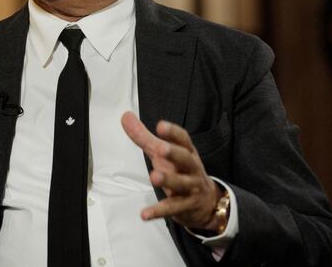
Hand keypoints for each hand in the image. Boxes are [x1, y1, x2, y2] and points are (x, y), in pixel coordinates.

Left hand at [121, 111, 221, 231]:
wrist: (207, 202)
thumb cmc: (180, 170)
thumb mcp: (163, 153)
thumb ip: (144, 136)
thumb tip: (125, 116)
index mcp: (187, 151)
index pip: (183, 139)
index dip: (173, 132)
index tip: (160, 125)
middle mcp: (191, 168)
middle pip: (185, 159)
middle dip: (174, 153)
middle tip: (160, 149)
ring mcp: (190, 188)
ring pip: (181, 184)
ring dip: (169, 180)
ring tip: (154, 177)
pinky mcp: (185, 206)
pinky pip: (172, 208)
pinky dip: (158, 211)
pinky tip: (144, 214)